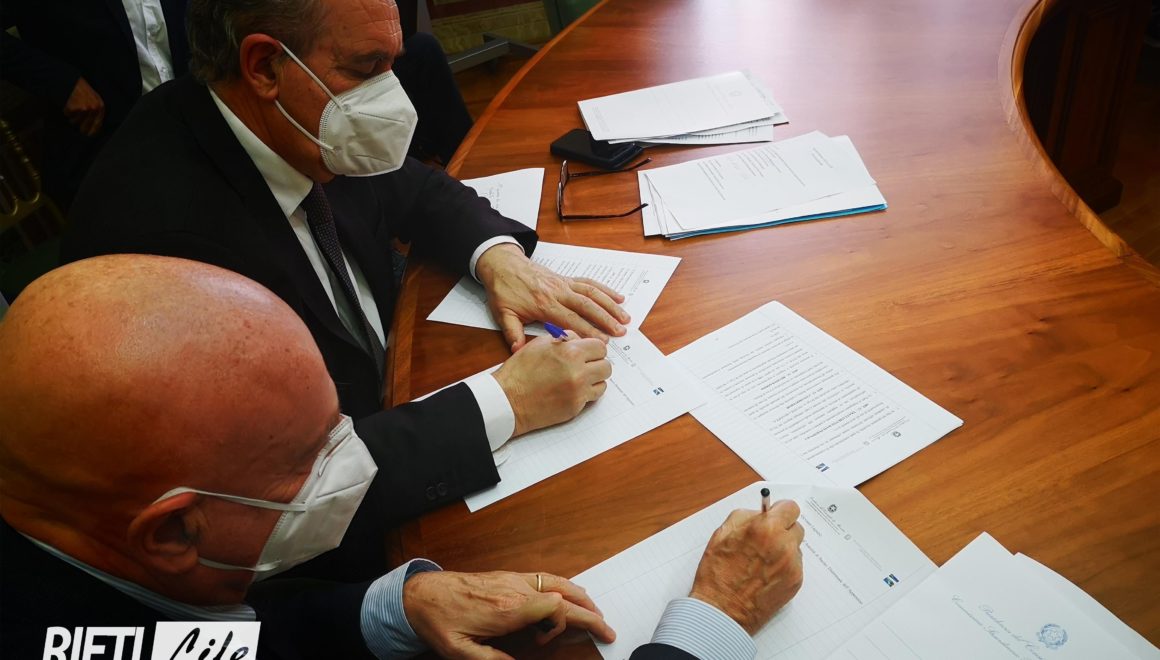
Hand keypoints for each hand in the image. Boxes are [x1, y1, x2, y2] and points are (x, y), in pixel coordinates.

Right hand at [62, 77, 104, 136]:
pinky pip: (68, 115)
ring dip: (72, 117)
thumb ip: (95, 110)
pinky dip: (66, 111)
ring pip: (75, 121)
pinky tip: (67, 103)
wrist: (67, 78)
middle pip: (87, 126)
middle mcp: (95, 107)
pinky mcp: (75, 108)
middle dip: (82, 128)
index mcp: (100, 105)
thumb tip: (95, 127)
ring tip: (72, 106)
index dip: (92, 131)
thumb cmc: (78, 88)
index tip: (88, 135)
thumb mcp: (92, 97)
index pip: (98, 124)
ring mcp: (85, 108)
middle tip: (79, 128)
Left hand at [403, 571, 615, 658]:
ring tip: (596, 613)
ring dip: (581, 598)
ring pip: (559, 583)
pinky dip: (565, 587)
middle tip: (608, 630)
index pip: (554, 608)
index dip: (560, 627)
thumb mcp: (460, 651)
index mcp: (507, 608)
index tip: (545, 642)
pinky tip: (571, 595)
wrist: (422, 594)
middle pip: (564, 596)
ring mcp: (514, 579)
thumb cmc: (440, 621)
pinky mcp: (509, 576)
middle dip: (589, 613)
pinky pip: (546, 578)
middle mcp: (515, 589)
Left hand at [475, 243, 630, 351]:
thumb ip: (512, 332)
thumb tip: (517, 350)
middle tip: (621, 332)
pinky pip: (589, 283)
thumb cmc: (504, 290)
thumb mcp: (503, 313)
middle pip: (587, 306)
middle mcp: (558, 292)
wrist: (503, 264)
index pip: (571, 320)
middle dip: (605, 319)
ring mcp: (564, 284)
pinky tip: (618, 297)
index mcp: (544, 304)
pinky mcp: (566, 278)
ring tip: (625, 318)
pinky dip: (605, 290)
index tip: (601, 342)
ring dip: (610, 305)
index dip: (587, 331)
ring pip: (592, 293)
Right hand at [492, 334, 609, 435]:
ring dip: (595, 379)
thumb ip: (564, 339)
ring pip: (603, 381)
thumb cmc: (519, 371)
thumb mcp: (539, 344)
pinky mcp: (576, 406)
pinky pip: (594, 396)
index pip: (599, 346)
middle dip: (596, 363)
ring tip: (580, 378)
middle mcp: (578, 371)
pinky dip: (588, 392)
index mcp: (569, 351)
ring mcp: (578, 390)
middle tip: (585, 365)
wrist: (508, 400)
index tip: (589, 352)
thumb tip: (579, 339)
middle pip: (606, 365)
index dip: (593, 349)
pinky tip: (576, 389)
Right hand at [689, 500, 804, 634]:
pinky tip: (765, 574)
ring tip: (762, 561)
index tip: (775, 514)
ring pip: (795, 547)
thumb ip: (746, 516)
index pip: (790, 507)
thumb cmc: (718, 573)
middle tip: (766, 539)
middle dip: (782, 530)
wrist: (722, 610)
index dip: (780, 510)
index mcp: (766, 528)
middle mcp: (783, 544)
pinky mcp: (796, 582)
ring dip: (784, 549)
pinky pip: (795, 565)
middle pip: (796, 527)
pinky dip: (784, 567)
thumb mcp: (723, 533)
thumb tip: (761, 512)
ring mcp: (792, 565)